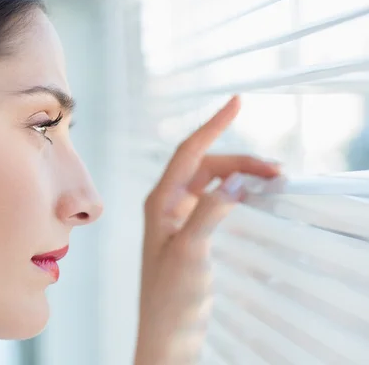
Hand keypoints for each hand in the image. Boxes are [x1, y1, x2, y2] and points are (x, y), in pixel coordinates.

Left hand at [134, 96, 279, 363]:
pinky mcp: (188, 231)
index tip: (236, 103)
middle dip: (239, 161)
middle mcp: (166, 203)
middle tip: (276, 170)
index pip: (188, 153)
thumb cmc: (171, 297)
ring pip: (210, 182)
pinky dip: (232, 192)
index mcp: (159, 202)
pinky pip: (212, 199)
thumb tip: (233, 181)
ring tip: (271, 178)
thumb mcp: (190, 253)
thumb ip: (208, 215)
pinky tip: (248, 192)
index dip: (213, 126)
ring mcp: (177, 217)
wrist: (167, 332)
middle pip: (205, 166)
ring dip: (237, 176)